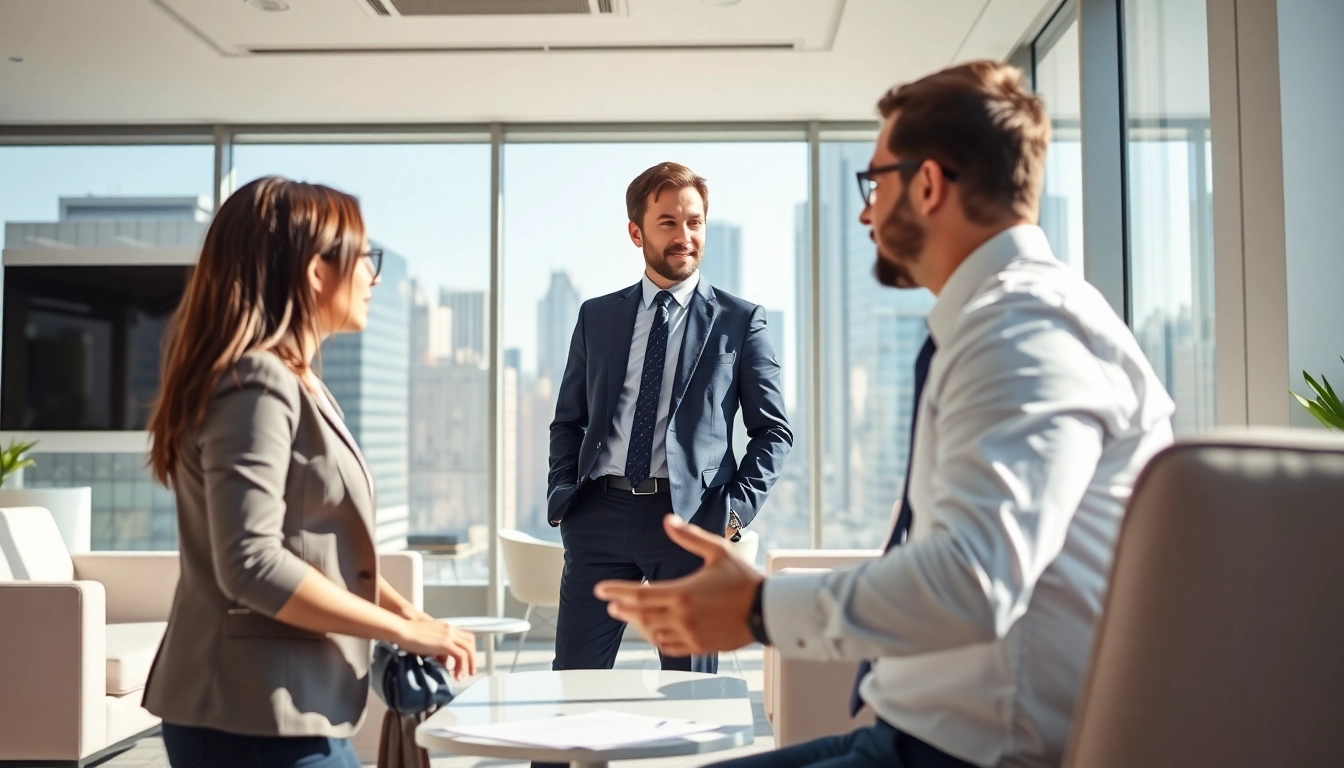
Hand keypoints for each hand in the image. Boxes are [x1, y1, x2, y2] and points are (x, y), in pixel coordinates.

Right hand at [395, 618, 476, 679]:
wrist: (403, 630)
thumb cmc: (410, 636)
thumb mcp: (428, 641)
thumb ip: (438, 649)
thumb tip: (444, 661)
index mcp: (446, 627)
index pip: (465, 637)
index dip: (468, 650)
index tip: (466, 662)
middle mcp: (450, 629)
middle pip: (470, 642)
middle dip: (472, 657)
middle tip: (470, 671)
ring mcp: (449, 635)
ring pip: (468, 649)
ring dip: (469, 664)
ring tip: (465, 676)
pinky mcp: (446, 643)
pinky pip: (461, 655)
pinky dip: (462, 666)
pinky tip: (456, 675)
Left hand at [595, 515, 762, 656]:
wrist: (767, 609)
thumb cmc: (744, 580)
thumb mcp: (718, 550)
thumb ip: (689, 537)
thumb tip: (668, 520)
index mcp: (683, 593)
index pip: (640, 593)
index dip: (617, 591)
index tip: (602, 589)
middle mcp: (683, 617)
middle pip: (640, 615)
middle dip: (623, 609)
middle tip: (611, 603)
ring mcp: (690, 635)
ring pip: (652, 634)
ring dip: (637, 625)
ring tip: (630, 616)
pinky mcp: (700, 646)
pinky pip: (669, 646)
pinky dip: (656, 639)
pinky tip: (653, 632)